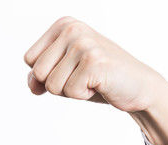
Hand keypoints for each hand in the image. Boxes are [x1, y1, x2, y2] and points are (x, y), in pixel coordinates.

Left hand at [24, 16, 167, 144]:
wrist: (138, 87)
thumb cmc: (100, 80)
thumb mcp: (65, 73)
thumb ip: (41, 75)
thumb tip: (32, 84)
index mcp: (63, 25)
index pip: (29, 60)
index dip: (47, 75)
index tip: (71, 70)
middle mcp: (72, 29)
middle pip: (38, 73)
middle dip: (59, 84)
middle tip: (83, 78)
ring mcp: (84, 44)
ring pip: (52, 85)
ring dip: (72, 91)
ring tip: (92, 80)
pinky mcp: (94, 61)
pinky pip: (70, 92)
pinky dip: (84, 95)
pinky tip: (100, 85)